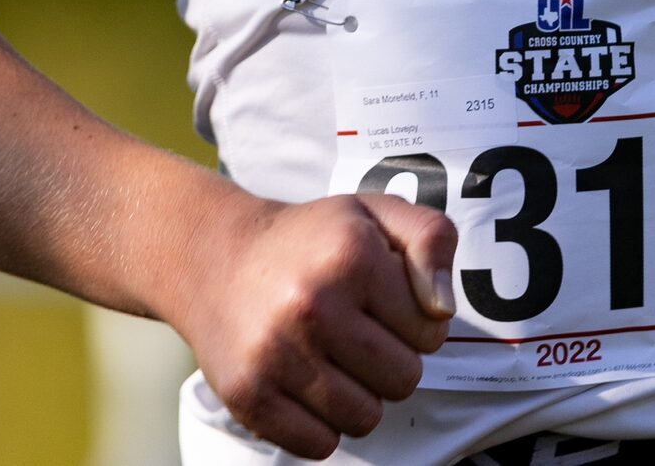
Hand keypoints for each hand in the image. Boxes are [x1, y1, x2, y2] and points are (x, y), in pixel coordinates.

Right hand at [167, 189, 456, 458]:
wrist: (213, 257)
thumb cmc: (309, 240)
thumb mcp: (376, 213)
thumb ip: (432, 240)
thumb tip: (441, 309)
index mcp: (352, 254)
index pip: (432, 332)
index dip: (415, 322)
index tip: (383, 304)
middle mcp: (312, 304)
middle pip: (403, 381)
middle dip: (390, 361)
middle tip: (357, 333)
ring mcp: (276, 353)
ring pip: (365, 418)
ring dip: (358, 396)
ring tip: (331, 358)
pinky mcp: (248, 394)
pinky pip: (319, 444)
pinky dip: (321, 425)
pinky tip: (306, 384)